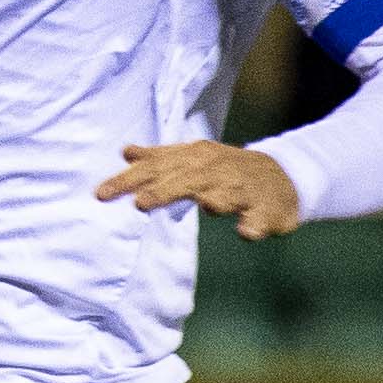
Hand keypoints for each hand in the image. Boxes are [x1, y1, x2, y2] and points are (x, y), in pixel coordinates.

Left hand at [98, 141, 300, 237]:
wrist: (281, 177)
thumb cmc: (225, 169)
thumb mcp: (193, 158)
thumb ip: (159, 158)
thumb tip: (126, 152)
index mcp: (197, 158)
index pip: (157, 167)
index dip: (129, 179)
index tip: (101, 193)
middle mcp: (218, 171)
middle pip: (187, 180)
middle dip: (164, 190)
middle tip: (139, 203)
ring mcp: (244, 191)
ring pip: (226, 196)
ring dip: (213, 200)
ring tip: (205, 205)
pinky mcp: (266, 212)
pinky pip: (257, 221)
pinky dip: (252, 225)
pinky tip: (245, 231)